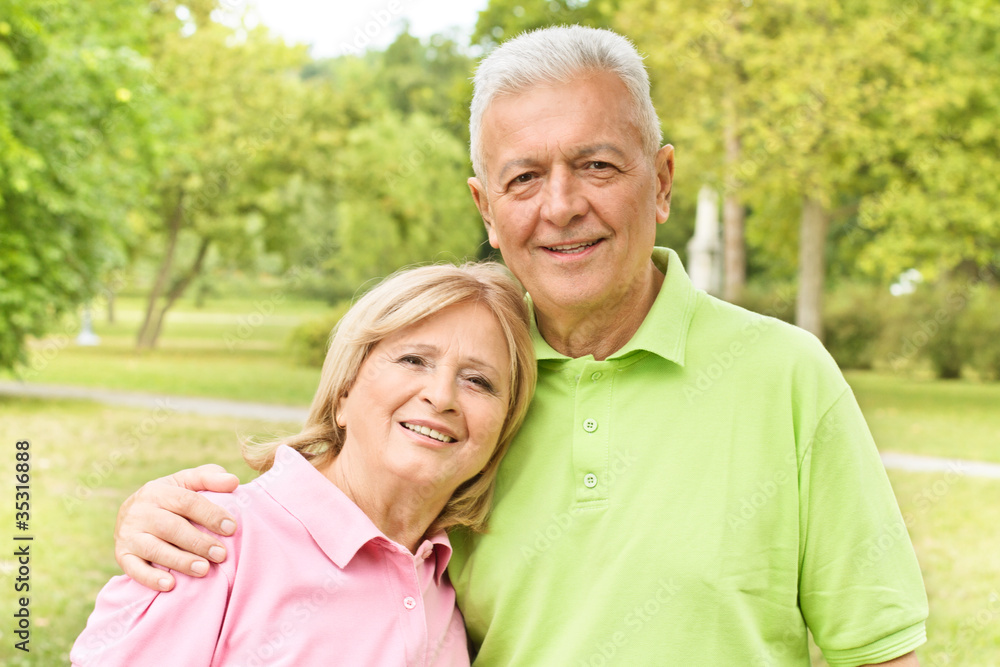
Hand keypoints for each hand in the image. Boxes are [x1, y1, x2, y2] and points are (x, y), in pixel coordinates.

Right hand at [114, 465, 239, 591]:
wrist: (132, 513)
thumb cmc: (171, 497)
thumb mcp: (187, 482)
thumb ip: (210, 478)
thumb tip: (233, 482)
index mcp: (157, 491)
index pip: (186, 502)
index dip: (210, 515)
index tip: (231, 528)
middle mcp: (139, 512)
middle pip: (170, 527)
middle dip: (198, 542)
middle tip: (221, 554)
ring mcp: (128, 535)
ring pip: (154, 549)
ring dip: (180, 561)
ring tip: (204, 570)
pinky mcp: (122, 555)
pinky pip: (134, 569)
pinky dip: (151, 578)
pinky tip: (170, 585)